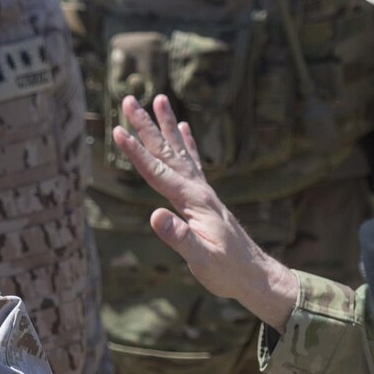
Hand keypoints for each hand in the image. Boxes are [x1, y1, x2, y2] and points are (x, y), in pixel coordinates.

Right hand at [111, 93, 299, 330]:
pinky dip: (187, 144)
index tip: (117, 131)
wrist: (256, 275)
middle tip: (128, 100)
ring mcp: (204, 192)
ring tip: (159, 98)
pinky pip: (193, 163)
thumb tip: (154, 215)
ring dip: (167, 125)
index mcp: (194, 201)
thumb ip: (178, 237)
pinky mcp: (206, 198)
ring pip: (180, 152)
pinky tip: (183, 128)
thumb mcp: (201, 259)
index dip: (136, 152)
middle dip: (146, 126)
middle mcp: (199, 190)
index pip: (158, 172)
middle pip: (167, 152)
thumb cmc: (228, 271)